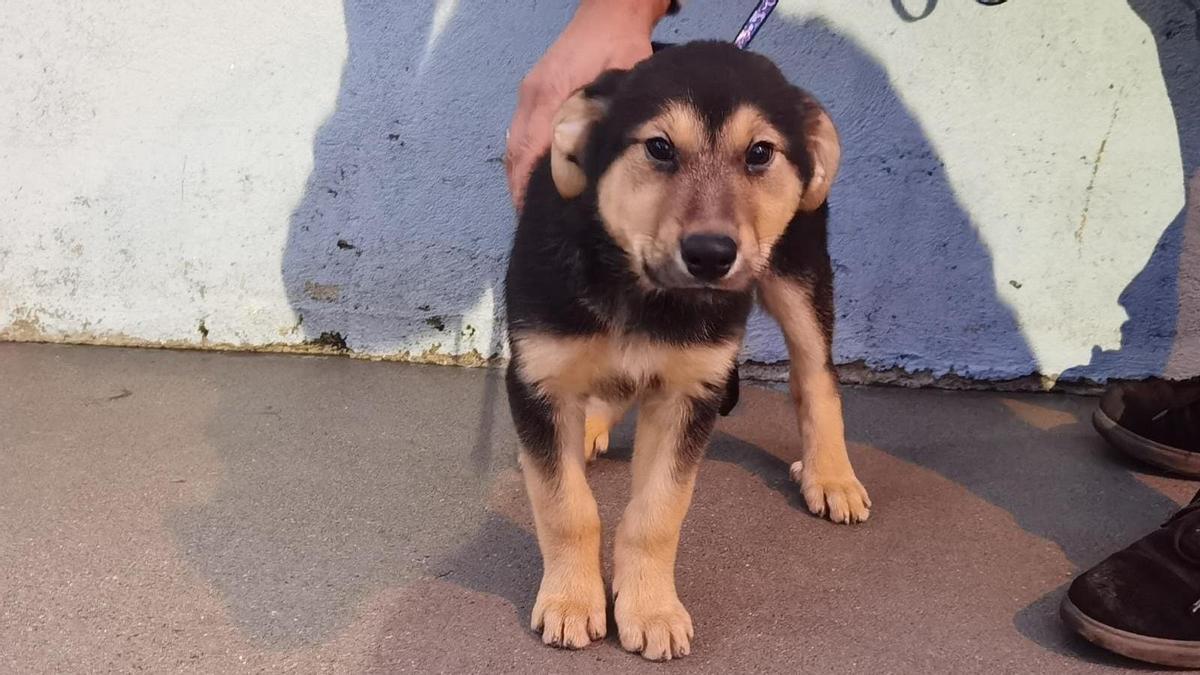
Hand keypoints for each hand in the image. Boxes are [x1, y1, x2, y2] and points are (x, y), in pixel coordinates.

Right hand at [505, 0, 668, 211]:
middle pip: (515, 151)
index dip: (526, 183)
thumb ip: (607, 118)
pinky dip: (524, 154)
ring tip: (531, 201)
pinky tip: (536, 172)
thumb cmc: (619, 44)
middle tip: (530, 215)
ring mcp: (530, 92)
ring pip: (515, 141)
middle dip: (518, 185)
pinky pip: (521, 130)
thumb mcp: (622, 84)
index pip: (529, 150)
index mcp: (549, 95)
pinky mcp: (534, 89)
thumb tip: (595, 160)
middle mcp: (532, 95)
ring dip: (520, 172)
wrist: (609, 12)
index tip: (530, 210)